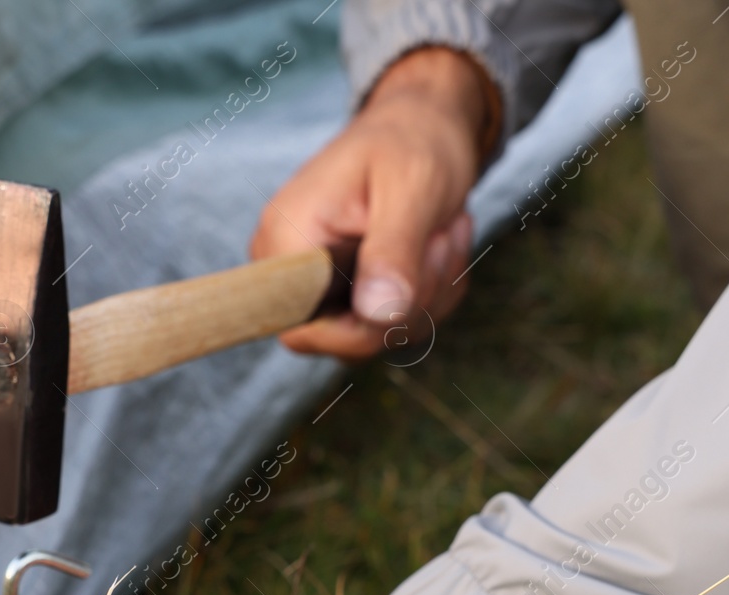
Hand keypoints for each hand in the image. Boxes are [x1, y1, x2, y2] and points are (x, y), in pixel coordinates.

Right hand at [250, 46, 491, 357]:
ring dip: (430, 291)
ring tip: (442, 230)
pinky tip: (436, 245)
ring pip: (377, 333)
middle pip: (348, 338)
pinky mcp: (342, 290)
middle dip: (414, 298)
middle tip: (442, 235)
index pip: (304, 331)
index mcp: (286, 238)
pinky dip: (429, 293)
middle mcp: (287, 268)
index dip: (367, 324)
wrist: (421, 122)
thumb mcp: (413, 188)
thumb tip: (377, 316)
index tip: (415, 257)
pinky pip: (389, 324)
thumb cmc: (414, 140)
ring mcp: (313, 282)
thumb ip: (393, 252)